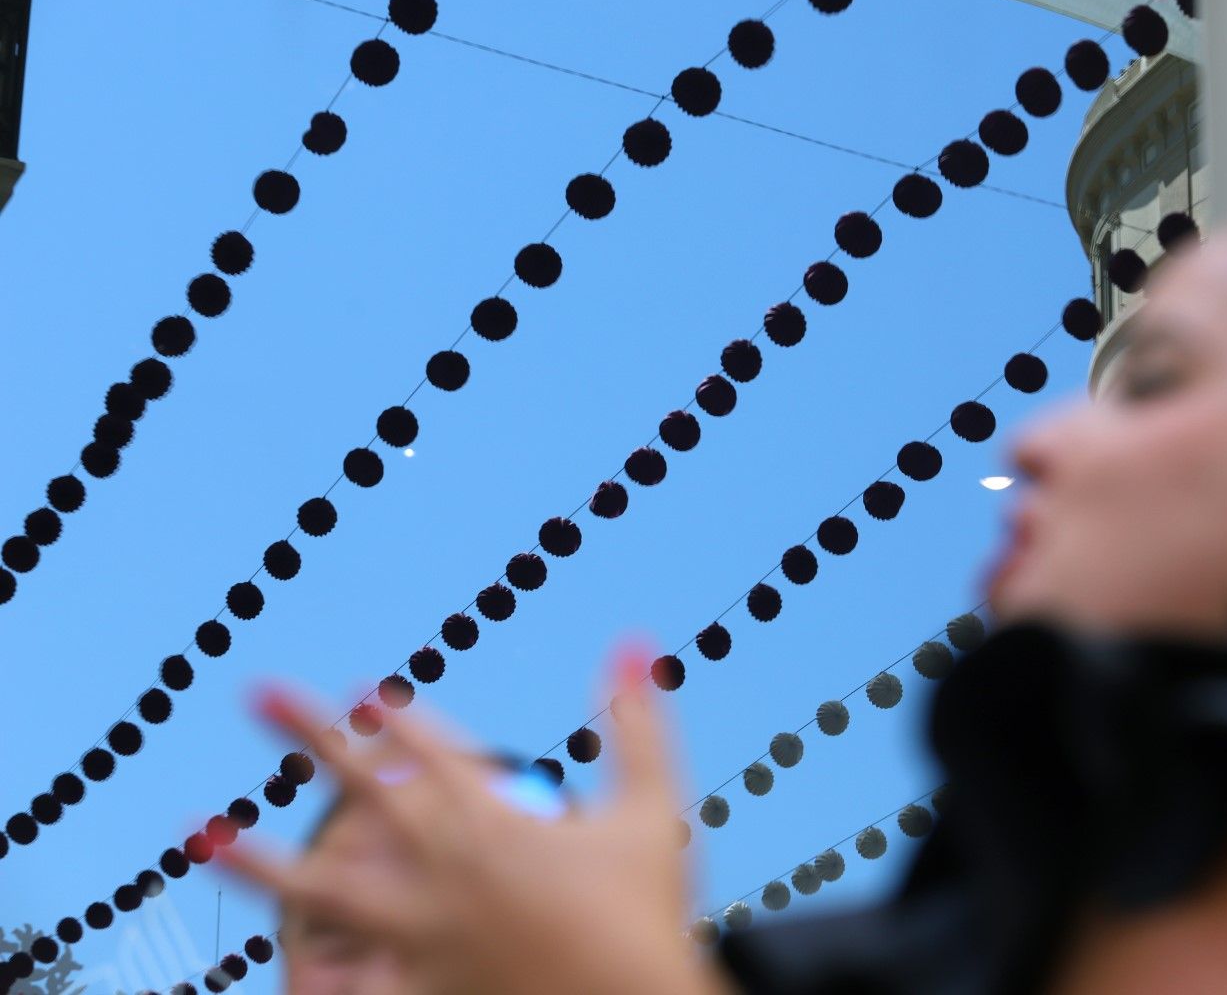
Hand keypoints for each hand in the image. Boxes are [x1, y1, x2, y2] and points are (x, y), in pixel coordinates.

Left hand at [222, 647, 731, 994]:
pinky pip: (352, 983)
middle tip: (258, 693)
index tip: (363, 689)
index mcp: (495, 821)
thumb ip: (636, 722)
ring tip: (199, 834)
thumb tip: (631, 641)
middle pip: (363, 791)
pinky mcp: (422, 988)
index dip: (394, 718)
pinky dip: (313, 974)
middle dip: (311, 736)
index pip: (432, 753)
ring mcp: (422, 934)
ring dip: (260, 858)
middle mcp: (444, 869)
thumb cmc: (644, 914)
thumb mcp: (651, 808)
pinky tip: (274, 966)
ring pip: (323, 891)